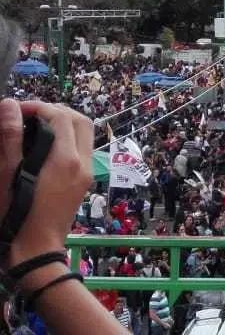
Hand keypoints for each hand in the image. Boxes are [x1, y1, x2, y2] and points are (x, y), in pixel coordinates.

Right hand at [0, 99, 94, 268]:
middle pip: (80, 121)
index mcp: (66, 160)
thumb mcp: (7, 174)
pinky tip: (44, 144)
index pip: (61, 116)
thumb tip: (10, 105)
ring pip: (84, 134)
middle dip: (55, 110)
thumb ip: (9, 138)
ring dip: (64, 123)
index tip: (16, 110)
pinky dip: (68, 138)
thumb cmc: (17, 214)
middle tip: (28, 114)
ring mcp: (86, 172)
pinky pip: (82, 149)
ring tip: (35, 125)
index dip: (39, 106)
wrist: (36, 249)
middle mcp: (83, 163)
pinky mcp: (84, 181)